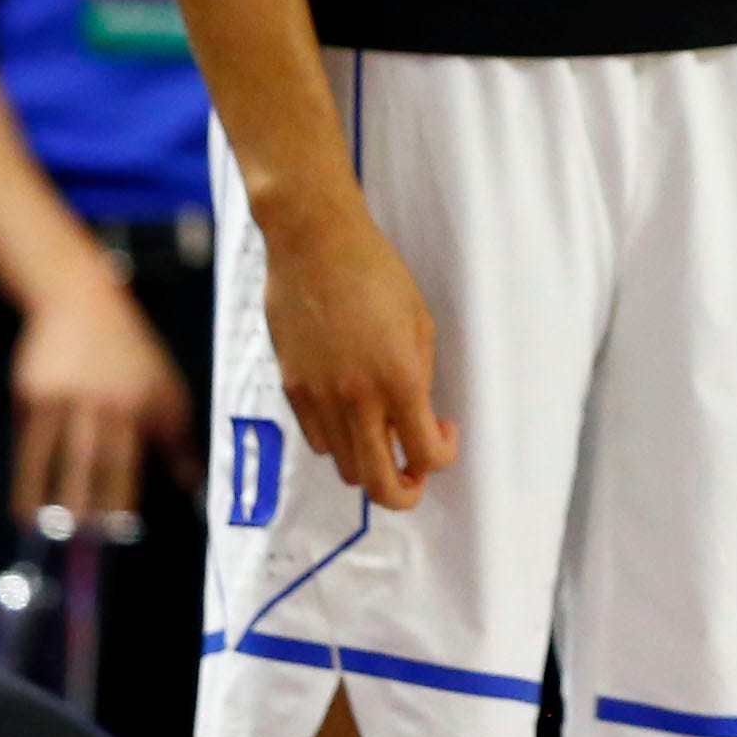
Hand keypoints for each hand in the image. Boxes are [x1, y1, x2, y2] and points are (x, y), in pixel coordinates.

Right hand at [11, 264, 196, 529]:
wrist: (82, 304)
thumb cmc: (132, 354)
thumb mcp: (166, 387)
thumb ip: (177, 437)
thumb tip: (192, 485)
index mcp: (144, 403)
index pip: (137, 456)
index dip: (129, 492)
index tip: (125, 530)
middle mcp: (106, 403)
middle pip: (96, 459)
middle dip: (91, 500)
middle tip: (85, 543)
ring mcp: (66, 398)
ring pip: (58, 455)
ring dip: (51, 495)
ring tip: (46, 532)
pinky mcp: (33, 395)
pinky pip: (29, 443)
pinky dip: (26, 476)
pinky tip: (23, 502)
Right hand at [261, 189, 453, 510]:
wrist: (315, 246)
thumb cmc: (377, 274)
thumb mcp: (420, 324)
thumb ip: (420, 378)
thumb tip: (418, 420)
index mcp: (399, 380)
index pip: (425, 455)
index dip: (442, 455)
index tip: (444, 431)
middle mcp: (356, 398)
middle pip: (376, 483)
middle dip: (402, 490)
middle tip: (415, 471)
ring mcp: (318, 397)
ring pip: (344, 465)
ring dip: (370, 460)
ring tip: (384, 431)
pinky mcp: (291, 388)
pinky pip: (317, 438)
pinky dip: (340, 439)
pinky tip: (354, 410)